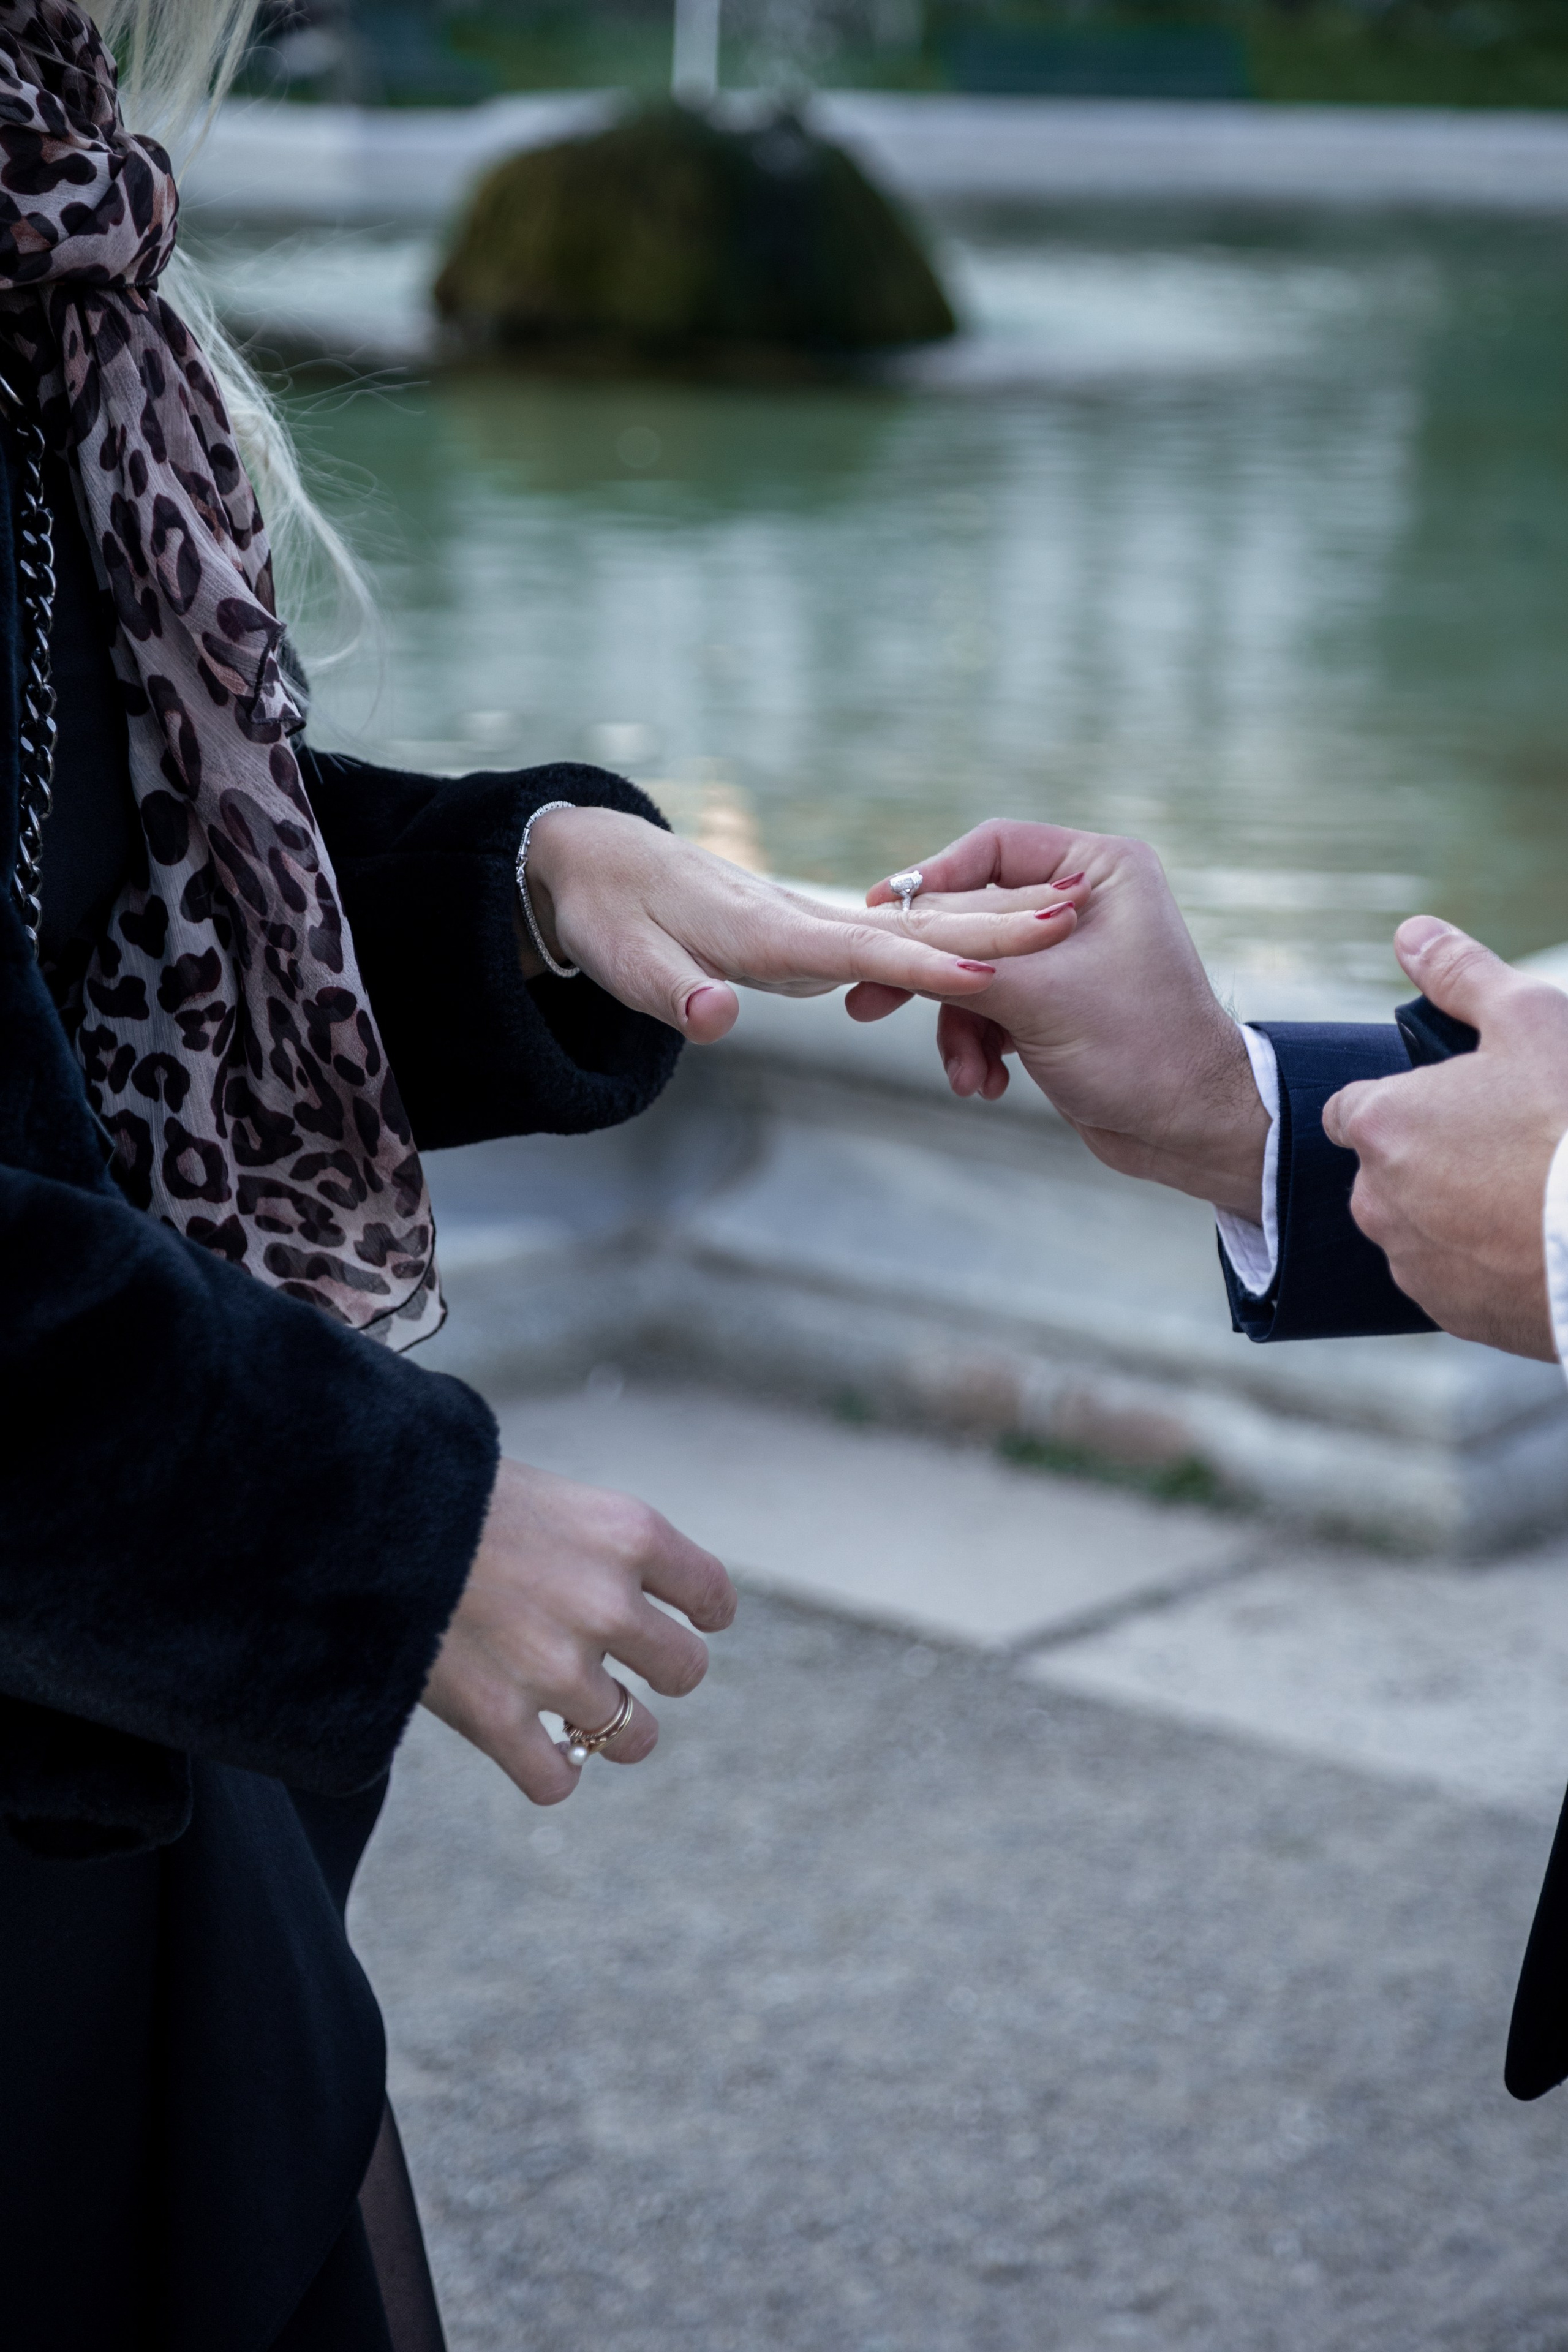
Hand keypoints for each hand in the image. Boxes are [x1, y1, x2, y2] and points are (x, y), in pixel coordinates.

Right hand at [422, 1458, 736, 1803]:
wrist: (358, 1515)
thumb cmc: (447, 1492)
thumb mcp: (546, 1494)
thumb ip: (595, 1545)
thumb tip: (624, 1586)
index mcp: (628, 1533)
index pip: (712, 1596)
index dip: (703, 1614)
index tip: (691, 1620)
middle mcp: (607, 1603)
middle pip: (685, 1671)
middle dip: (658, 1672)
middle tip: (621, 1663)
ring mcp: (555, 1668)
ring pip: (633, 1736)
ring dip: (610, 1728)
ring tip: (577, 1712)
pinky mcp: (497, 1719)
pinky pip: (557, 1781)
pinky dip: (550, 1772)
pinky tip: (533, 1749)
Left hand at [521, 806, 1079, 1043]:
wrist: (601, 862)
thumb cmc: (609, 912)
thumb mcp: (624, 961)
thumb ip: (672, 993)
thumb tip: (715, 1022)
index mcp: (768, 932)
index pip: (862, 950)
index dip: (924, 961)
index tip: (990, 968)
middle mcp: (806, 921)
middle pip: (917, 925)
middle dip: (997, 921)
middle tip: (1082, 911)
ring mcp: (816, 925)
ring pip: (920, 928)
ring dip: (993, 930)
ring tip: (1076, 924)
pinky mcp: (816, 935)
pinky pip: (901, 943)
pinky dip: (961, 941)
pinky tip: (1013, 948)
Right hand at [850, 820, 1269, 1218]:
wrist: (1189, 1129)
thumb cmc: (1137, 1048)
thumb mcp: (1033, 997)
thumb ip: (958, 962)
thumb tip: (886, 939)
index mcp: (1099, 871)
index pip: (991, 848)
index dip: (929, 880)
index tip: (879, 914)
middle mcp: (1085, 903)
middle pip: (975, 916)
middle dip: (933, 974)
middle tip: (870, 1004)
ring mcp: (1069, 956)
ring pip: (975, 971)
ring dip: (959, 1028)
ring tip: (965, 1076)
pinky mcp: (1058, 1003)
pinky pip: (993, 1009)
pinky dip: (979, 1047)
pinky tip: (985, 1084)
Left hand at [1322, 916, 1567, 1358]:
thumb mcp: (1529, 1019)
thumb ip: (1460, 974)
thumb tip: (1410, 933)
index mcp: (1382, 1126)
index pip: (1357, 1109)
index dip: (1408, 1101)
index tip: (1461, 1104)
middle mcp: (1376, 1201)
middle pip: (1388, 1170)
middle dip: (1434, 1158)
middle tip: (1510, 1148)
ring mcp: (1413, 1265)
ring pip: (1420, 1227)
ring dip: (1457, 1213)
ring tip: (1529, 1196)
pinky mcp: (1454, 1316)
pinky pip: (1456, 1280)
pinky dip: (1485, 1263)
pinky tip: (1536, 1242)